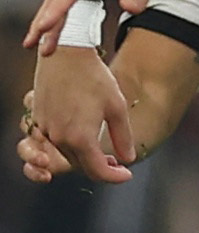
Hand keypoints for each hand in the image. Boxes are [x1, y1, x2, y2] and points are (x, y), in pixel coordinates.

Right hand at [26, 48, 137, 183]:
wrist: (65, 55)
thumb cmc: (94, 79)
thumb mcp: (116, 108)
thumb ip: (122, 137)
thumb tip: (127, 159)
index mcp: (80, 138)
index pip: (97, 171)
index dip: (114, 177)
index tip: (126, 174)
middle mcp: (59, 138)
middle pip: (79, 166)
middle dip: (100, 168)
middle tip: (117, 163)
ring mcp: (44, 129)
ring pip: (64, 156)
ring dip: (83, 159)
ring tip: (101, 154)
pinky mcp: (37, 120)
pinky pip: (51, 143)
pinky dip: (67, 147)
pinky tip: (82, 137)